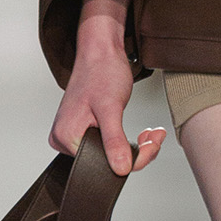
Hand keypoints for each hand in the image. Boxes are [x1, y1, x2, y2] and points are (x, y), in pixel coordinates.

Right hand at [49, 0, 165, 175]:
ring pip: (112, 155)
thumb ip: (114, 141)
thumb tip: (121, 168)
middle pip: (108, 162)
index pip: (102, 164)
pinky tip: (142, 134)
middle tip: (155, 137)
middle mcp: (65, 139)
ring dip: (137, 148)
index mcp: (65, 137)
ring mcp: (75, 135)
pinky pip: (110, 146)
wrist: (101, 52)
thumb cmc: (101, 71)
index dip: (133, 159)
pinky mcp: (86, 131)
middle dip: (138, 152)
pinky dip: (129, 142)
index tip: (152, 144)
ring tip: (152, 134)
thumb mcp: (110, 107)